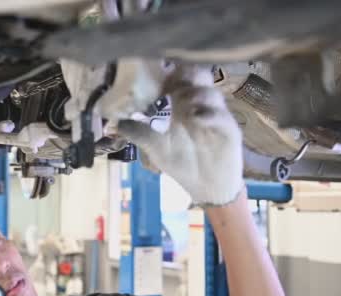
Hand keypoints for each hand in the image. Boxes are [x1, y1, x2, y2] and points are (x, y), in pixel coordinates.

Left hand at [118, 65, 243, 205]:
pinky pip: (221, 116)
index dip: (166, 70)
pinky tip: (199, 118)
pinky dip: (210, 114)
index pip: (176, 77)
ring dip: (196, 94)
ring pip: (209, 92)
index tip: (154, 65)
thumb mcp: (154, 147)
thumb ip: (137, 132)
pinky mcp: (228, 128)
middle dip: (185, 74)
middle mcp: (198, 102)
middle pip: (196, 77)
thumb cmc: (180, 161)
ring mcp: (214, 113)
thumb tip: (112, 123)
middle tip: (173, 79)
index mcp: (179, 103)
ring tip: (185, 102)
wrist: (206, 186)